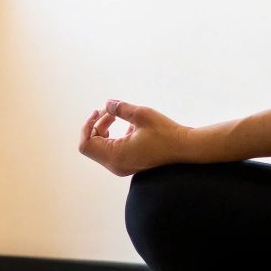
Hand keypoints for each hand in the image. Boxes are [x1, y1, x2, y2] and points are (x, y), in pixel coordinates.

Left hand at [78, 99, 195, 175]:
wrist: (185, 148)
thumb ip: (119, 108)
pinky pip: (112, 149)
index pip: (86, 144)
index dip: (87, 125)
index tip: (98, 111)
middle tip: (110, 110)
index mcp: (116, 156)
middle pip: (92, 144)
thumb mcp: (141, 114)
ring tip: (117, 115)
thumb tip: (107, 104)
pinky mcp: (128, 164)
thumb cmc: (165, 133)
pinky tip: (130, 126)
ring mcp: (122, 166)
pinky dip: (114, 136)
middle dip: (97, 124)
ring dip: (105, 129)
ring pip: (101, 147)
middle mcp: (116, 165)